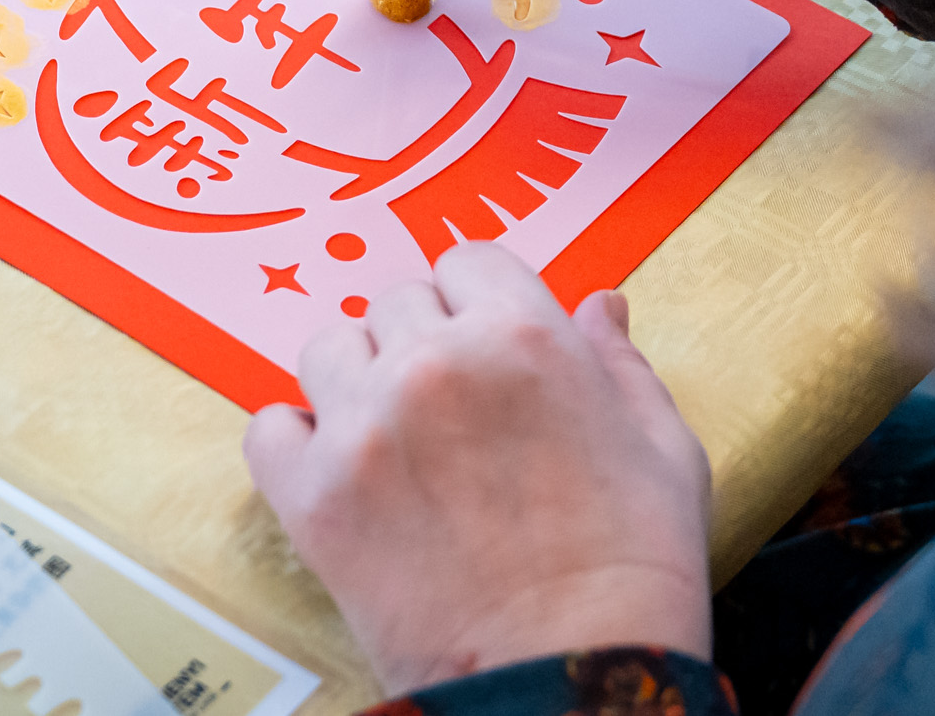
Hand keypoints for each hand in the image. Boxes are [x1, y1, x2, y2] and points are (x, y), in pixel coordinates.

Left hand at [243, 244, 712, 694]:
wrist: (570, 681)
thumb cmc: (634, 570)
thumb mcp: (664, 447)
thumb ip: (620, 362)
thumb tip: (599, 305)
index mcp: (523, 334)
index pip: (469, 261)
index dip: (482, 300)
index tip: (488, 340)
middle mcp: (434, 362)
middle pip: (397, 300)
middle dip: (424, 339)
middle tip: (452, 404)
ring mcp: (364, 426)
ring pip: (328, 348)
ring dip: (358, 378)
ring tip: (394, 434)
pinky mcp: (313, 497)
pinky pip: (270, 429)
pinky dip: (297, 442)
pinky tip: (338, 469)